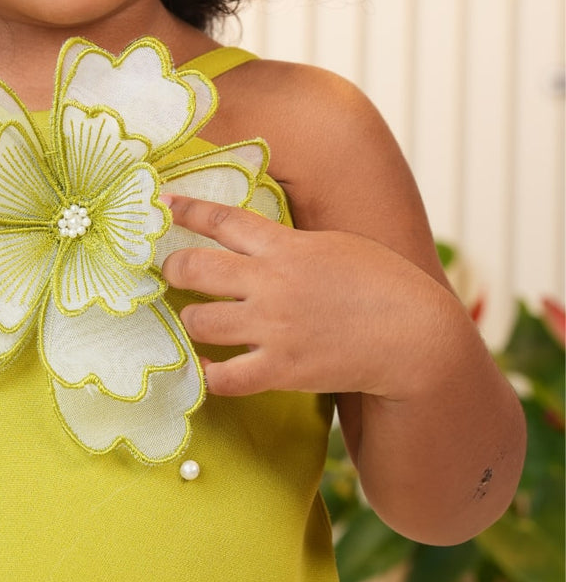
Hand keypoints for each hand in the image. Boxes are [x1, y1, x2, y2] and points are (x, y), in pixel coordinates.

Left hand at [159, 194, 453, 400]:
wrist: (416, 337)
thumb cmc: (383, 284)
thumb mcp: (334, 245)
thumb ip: (291, 244)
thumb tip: (259, 242)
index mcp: (285, 245)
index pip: (222, 219)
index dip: (187, 210)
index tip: (165, 205)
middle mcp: (270, 283)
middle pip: (194, 267)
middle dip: (172, 267)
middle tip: (170, 270)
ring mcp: (273, 327)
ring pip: (198, 322)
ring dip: (190, 321)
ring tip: (194, 321)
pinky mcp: (281, 369)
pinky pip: (223, 377)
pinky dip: (210, 372)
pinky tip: (210, 366)